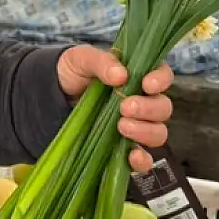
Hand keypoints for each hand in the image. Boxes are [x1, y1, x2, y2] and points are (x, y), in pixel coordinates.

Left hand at [57, 46, 173, 171]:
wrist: (54, 96)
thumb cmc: (74, 72)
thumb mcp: (82, 59)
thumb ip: (101, 62)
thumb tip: (120, 75)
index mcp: (138, 74)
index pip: (163, 75)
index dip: (161, 80)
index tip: (147, 84)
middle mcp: (143, 100)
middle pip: (163, 108)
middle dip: (148, 109)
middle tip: (125, 107)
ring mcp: (136, 125)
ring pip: (158, 132)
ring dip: (145, 131)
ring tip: (121, 126)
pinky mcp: (124, 147)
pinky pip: (144, 158)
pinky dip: (143, 160)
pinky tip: (132, 157)